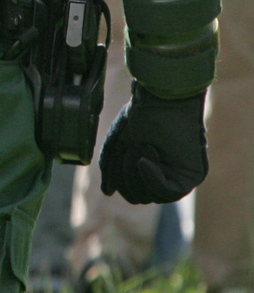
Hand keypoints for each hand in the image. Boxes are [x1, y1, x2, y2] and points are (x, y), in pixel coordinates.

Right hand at [99, 84, 207, 203]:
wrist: (161, 100)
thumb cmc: (141, 115)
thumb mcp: (117, 142)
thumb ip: (110, 167)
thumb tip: (108, 192)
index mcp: (149, 171)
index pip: (130, 192)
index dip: (119, 176)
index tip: (122, 150)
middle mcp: (165, 178)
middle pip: (138, 197)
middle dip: (126, 173)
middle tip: (133, 146)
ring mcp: (178, 179)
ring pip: (151, 197)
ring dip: (138, 169)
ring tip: (143, 145)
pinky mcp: (190, 177)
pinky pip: (167, 192)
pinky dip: (151, 176)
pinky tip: (148, 156)